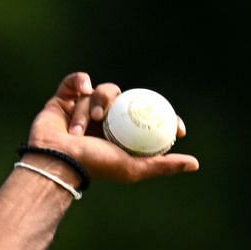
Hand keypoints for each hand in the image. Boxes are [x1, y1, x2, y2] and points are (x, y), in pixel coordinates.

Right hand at [26, 72, 199, 184]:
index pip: (145, 117)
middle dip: (110, 104)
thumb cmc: (94, 166)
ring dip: (88, 108)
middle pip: (120, 98)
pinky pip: (76, 81)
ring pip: (97, 92)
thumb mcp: (133, 168)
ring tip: (78, 129)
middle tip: (102, 116)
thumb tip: (194, 163)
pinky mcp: (63, 100)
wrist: (55, 160)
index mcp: (120, 135)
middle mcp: (104, 121)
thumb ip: (162, 165)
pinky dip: (78, 81)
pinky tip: (81, 88)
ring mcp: (83, 109)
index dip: (161, 114)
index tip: (173, 122)